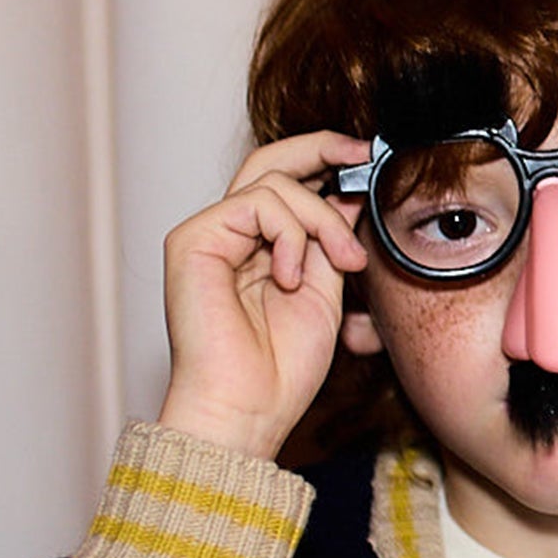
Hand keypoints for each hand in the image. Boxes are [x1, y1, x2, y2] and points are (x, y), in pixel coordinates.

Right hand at [157, 132, 371, 459]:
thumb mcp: (325, 292)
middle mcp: (229, 236)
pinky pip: (255, 203)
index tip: (366, 158)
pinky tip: (291, 276)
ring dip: (321, 220)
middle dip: (320, 148)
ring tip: (341, 265)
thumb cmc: (282, 369)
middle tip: (360, 153)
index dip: (324, 161)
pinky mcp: (192, 240)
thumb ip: (329, 242)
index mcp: (259, 247)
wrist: (249, 408)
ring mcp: (208, 235)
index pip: (287, 183)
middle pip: (269, 163)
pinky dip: (291, 234)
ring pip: (274, 183)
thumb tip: (348, 195)